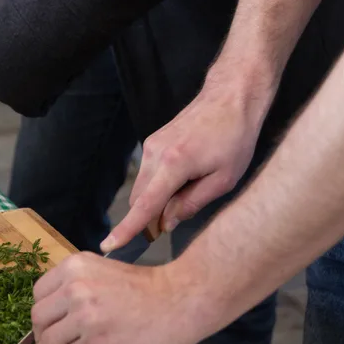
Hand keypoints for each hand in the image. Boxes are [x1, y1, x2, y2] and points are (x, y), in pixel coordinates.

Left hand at [31, 253, 206, 343]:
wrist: (179, 301)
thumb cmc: (146, 290)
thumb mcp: (103, 272)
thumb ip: (77, 285)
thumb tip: (53, 313)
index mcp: (75, 266)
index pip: (38, 293)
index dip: (44, 312)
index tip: (52, 324)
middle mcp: (75, 287)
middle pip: (38, 317)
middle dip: (43, 334)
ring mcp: (84, 316)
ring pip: (47, 341)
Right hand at [101, 78, 269, 252]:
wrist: (229, 98)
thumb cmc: (234, 138)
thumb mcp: (224, 179)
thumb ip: (192, 204)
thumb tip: (167, 223)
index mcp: (174, 164)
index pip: (145, 205)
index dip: (127, 229)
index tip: (109, 245)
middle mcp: (155, 154)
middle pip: (140, 200)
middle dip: (152, 216)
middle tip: (181, 218)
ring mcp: (150, 146)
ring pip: (143, 188)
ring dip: (158, 199)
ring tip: (193, 186)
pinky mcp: (152, 142)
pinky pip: (148, 174)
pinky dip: (160, 185)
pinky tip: (186, 176)